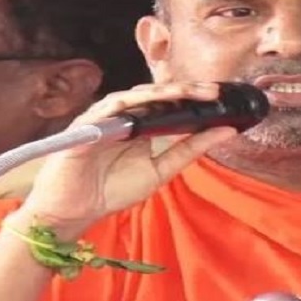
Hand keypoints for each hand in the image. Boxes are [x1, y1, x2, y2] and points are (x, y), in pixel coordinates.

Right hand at [16, 82, 237, 237]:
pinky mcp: (87, 124)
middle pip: (157, 94)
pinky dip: (130, 102)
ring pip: (137, 95)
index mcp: (143, 125)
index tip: (221, 95)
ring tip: (188, 91)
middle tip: (213, 90)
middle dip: (185, 89)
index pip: (170, 103)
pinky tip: (150, 99)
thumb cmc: (111, 190)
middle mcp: (125, 116)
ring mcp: (105, 117)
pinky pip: (109, 107)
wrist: (72, 211)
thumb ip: (190, 150)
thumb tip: (227, 131)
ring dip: (163, 91)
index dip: (194, 96)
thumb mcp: (161, 171)